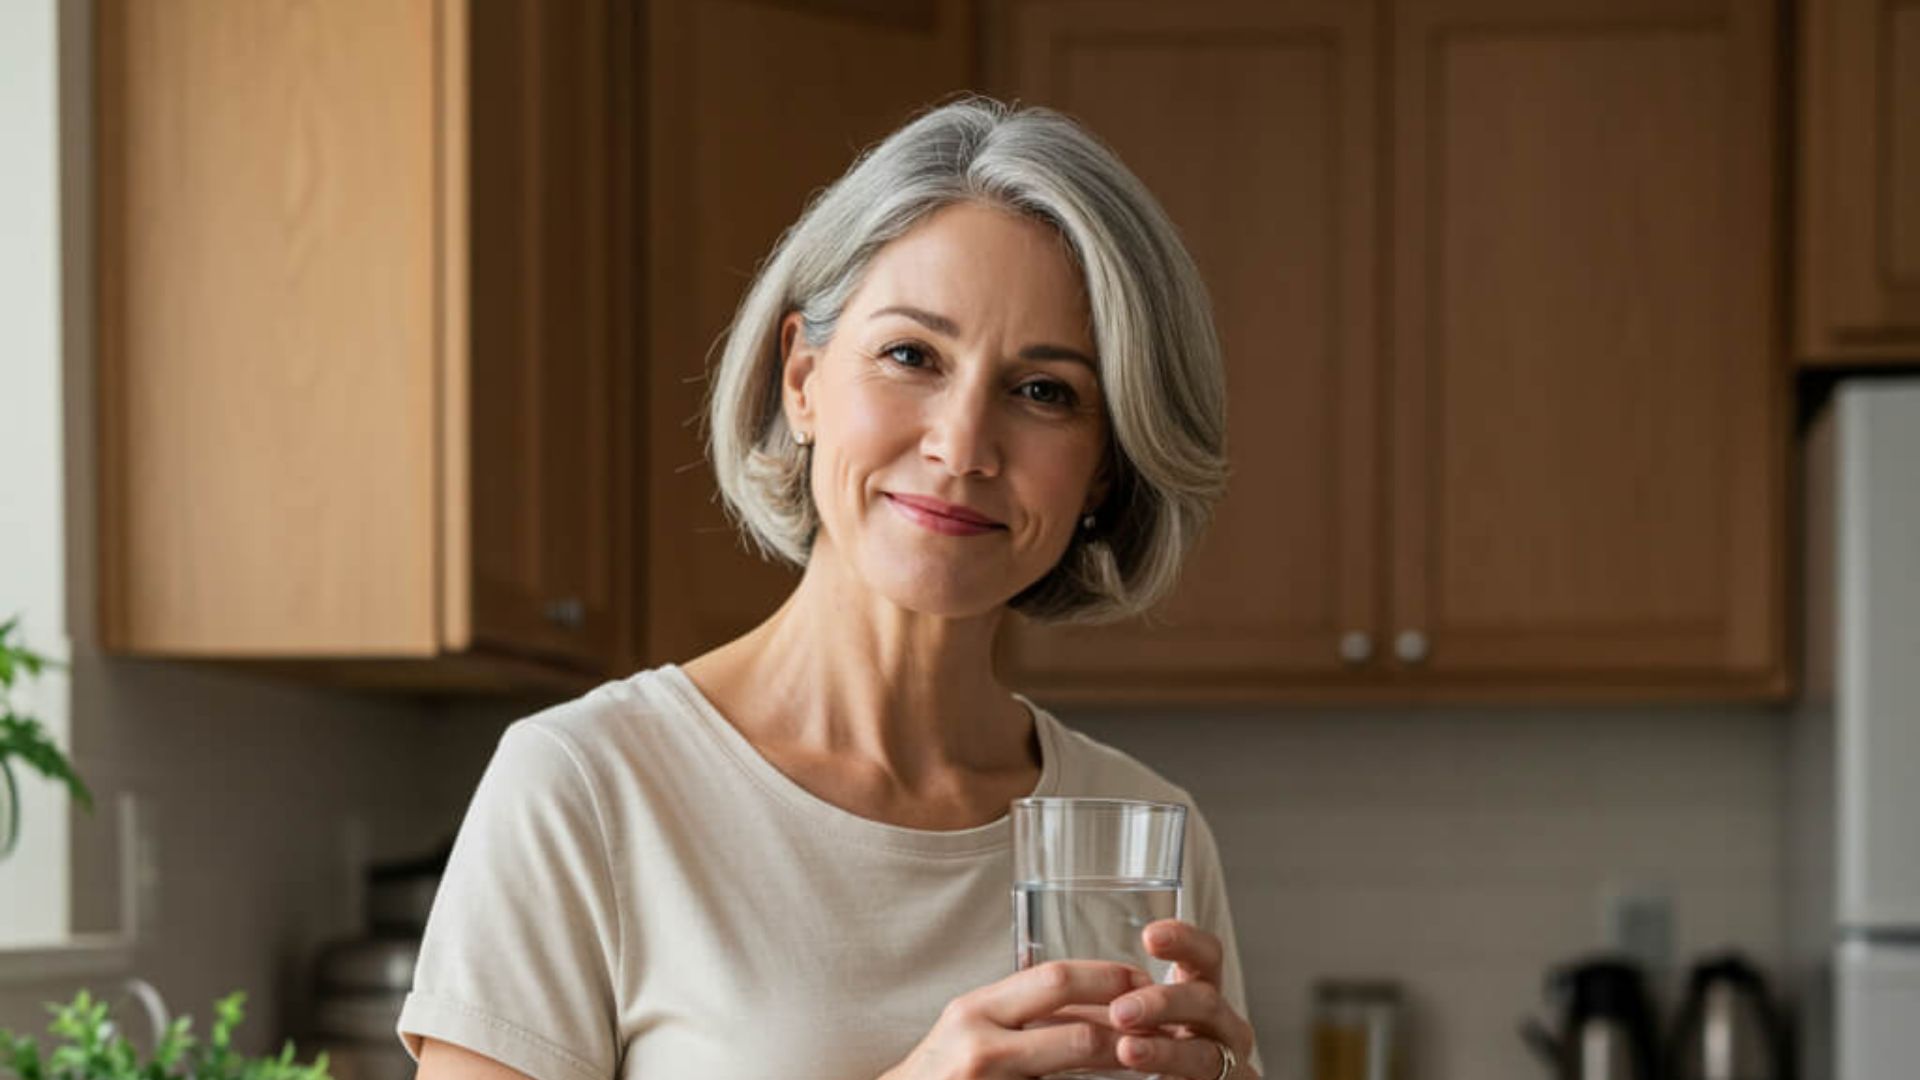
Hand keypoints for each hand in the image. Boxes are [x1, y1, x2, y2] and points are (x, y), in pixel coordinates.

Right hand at [882, 960, 1150, 1078]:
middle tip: (1164, 1025)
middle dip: (1125, 1020)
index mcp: (977, 1009)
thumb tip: (1091, 1002)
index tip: (1143, 982)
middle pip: (1071, 1023)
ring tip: (1156, 1060)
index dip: (1107, 978)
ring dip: (1122, 1062)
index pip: (1054, 979)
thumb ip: (1018, 1014)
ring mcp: (987, 1079)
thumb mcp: (972, 1031)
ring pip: (1074, 1059)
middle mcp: (979, 1042)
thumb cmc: (941, 1074)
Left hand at [1103, 919, 1260, 1078]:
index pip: (1205, 956)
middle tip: (1121, 1010)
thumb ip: (1113, 1006)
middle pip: (1208, 1000)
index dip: (1185, 941)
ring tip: (1127, 1050)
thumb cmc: (1142, 1055)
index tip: (1149, 936)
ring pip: (1207, 1053)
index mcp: (1198, 996)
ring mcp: (1230, 1065)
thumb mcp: (1132, 1024)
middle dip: (1165, 1002)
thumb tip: (1055, 984)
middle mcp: (1222, 1026)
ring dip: (1166, 1051)